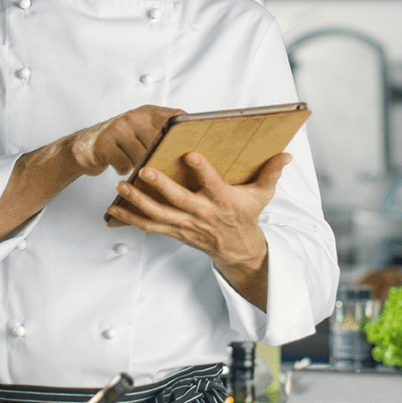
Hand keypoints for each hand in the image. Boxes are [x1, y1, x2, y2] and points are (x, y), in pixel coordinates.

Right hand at [0, 105, 184, 249]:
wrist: (83, 148)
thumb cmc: (120, 144)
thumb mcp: (141, 132)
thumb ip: (162, 135)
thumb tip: (195, 153)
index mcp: (148, 112)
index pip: (174, 116)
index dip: (186, 129)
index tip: (198, 144)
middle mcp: (134, 116)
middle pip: (160, 140)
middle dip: (164, 157)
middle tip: (168, 168)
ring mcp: (118, 127)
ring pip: (142, 155)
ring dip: (142, 167)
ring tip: (138, 168)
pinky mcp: (105, 143)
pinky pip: (124, 164)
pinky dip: (124, 170)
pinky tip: (121, 168)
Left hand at [106, 150, 290, 309]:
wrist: (237, 248)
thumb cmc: (247, 215)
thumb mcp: (262, 195)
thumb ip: (271, 172)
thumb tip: (286, 155)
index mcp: (223, 201)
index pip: (212, 183)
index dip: (202, 170)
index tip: (190, 154)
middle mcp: (203, 214)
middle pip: (179, 200)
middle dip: (160, 186)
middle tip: (144, 170)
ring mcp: (186, 225)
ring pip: (158, 214)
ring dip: (137, 201)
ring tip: (121, 186)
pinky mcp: (175, 231)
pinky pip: (150, 226)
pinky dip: (131, 218)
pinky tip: (115, 207)